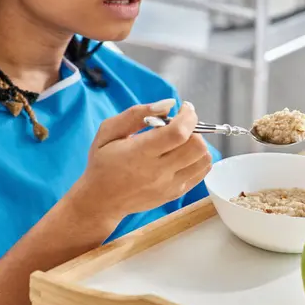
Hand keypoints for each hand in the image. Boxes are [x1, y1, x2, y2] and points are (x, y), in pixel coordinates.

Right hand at [72, 99, 211, 221]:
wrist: (101, 201)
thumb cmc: (103, 162)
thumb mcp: (108, 131)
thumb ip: (137, 114)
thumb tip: (169, 104)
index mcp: (140, 153)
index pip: (178, 133)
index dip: (188, 116)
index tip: (185, 108)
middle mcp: (158, 171)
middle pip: (196, 146)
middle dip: (194, 129)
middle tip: (181, 125)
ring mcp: (170, 185)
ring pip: (203, 159)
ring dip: (198, 144)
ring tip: (182, 140)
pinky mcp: (176, 193)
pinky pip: (201, 172)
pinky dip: (198, 158)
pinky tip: (184, 154)